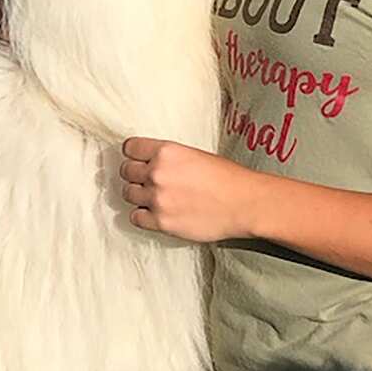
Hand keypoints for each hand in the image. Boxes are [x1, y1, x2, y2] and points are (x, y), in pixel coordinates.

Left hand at [120, 138, 257, 242]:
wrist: (245, 203)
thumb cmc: (228, 178)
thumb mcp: (195, 155)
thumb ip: (168, 158)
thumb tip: (150, 163)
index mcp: (166, 151)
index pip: (130, 148)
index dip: (134, 154)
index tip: (138, 160)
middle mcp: (157, 173)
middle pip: (126, 171)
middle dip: (136, 175)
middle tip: (148, 181)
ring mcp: (157, 199)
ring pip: (128, 194)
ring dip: (139, 195)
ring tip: (155, 197)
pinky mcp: (161, 222)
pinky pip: (135, 217)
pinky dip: (143, 216)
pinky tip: (157, 213)